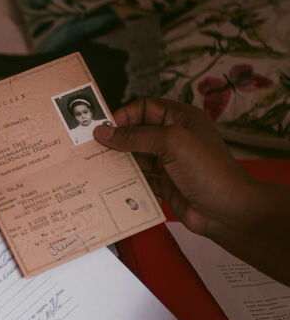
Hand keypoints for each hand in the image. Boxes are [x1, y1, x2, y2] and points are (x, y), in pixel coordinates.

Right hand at [93, 97, 253, 239]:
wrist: (227, 210)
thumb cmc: (208, 170)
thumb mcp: (171, 142)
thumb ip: (136, 136)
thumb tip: (105, 132)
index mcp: (181, 119)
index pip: (145, 108)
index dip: (124, 115)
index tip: (104, 127)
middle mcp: (175, 138)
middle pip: (138, 133)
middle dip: (117, 139)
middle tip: (93, 147)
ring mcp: (170, 163)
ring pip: (137, 157)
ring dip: (120, 161)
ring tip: (98, 165)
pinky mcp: (166, 184)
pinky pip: (141, 179)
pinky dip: (127, 181)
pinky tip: (111, 183)